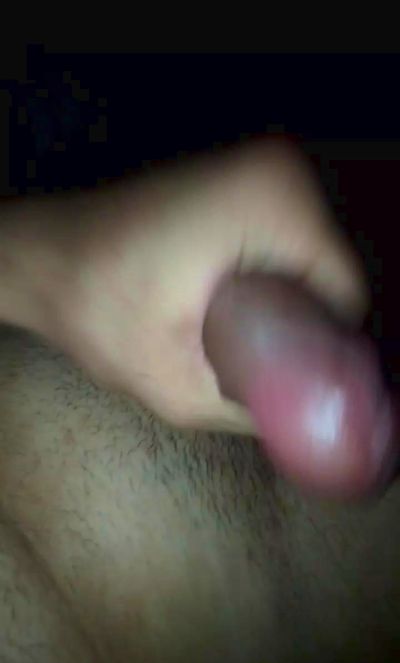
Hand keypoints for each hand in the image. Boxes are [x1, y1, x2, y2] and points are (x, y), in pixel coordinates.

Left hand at [2, 138, 367, 434]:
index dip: (326, 350)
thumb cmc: (93, 310)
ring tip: (240, 334)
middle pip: (329, 275)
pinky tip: (236, 305)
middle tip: (260, 364)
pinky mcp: (244, 176)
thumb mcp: (176, 388)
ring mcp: (262, 164)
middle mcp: (279, 169)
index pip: (344, 295)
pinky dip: (272, 277)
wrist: (42, 256)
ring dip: (289, 302)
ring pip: (311, 259)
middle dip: (305, 326)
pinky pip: (287, 241)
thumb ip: (251, 414)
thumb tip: (306, 425)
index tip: (293, 382)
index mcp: (272, 204)